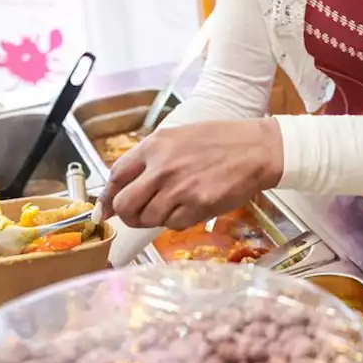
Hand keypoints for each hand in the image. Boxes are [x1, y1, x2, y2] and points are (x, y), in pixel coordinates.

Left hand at [101, 118, 283, 229]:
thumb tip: (123, 186)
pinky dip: (176, 222)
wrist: (256, 149)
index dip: (107, 196)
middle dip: (126, 215)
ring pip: (147, 219)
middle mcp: (162, 167)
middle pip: (124, 205)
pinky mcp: (197, 206)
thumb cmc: (220, 141)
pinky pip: (172, 225)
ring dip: (154, 219)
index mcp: (155, 146)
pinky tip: (189, 207)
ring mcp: (179, 189)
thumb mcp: (178, 136)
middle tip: (136, 216)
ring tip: (170, 207)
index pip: (116, 176)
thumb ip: (150, 158)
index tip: (106, 207)